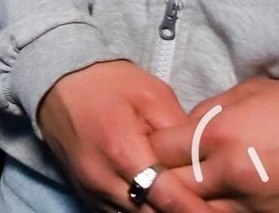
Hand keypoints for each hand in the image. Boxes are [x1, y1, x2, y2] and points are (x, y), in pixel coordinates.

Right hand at [40, 60, 210, 212]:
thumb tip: (206, 165)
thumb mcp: (154, 95)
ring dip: (159, 212)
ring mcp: (89, 188)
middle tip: (209, 207)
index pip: (168, 198)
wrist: (58, 79)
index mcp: (122, 150)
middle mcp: (102, 178)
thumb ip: (182, 133)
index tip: (221, 209)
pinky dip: (141, 210)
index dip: (197, 210)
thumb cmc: (109, 82)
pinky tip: (158, 200)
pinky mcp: (84, 192)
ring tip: (184, 203)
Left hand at [148, 80, 278, 212]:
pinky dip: (218, 212)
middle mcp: (230, 172)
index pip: (159, 150)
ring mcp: (252, 203)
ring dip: (187, 204)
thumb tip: (182, 128)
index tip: (152, 148)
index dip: (151, 149)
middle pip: (171, 188)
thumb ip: (208, 113)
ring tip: (185, 192)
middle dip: (160, 181)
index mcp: (220, 133)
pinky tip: (218, 202)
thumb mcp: (248, 93)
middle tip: (158, 176)